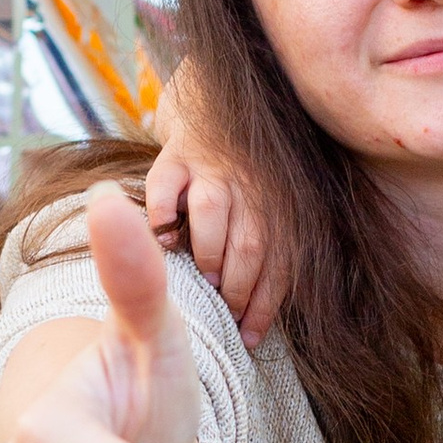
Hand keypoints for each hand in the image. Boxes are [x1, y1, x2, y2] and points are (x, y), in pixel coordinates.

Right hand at [142, 62, 283, 345]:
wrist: (223, 103)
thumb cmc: (250, 176)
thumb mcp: (277, 206)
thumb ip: (273, 253)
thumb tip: (258, 323)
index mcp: (282, 205)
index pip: (279, 263)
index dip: (263, 306)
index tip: (248, 339)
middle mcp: (252, 185)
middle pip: (249, 243)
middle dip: (236, 286)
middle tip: (223, 312)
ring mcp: (214, 166)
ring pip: (213, 211)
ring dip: (207, 250)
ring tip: (202, 279)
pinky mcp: (177, 153)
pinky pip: (164, 184)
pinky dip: (160, 212)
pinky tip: (161, 238)